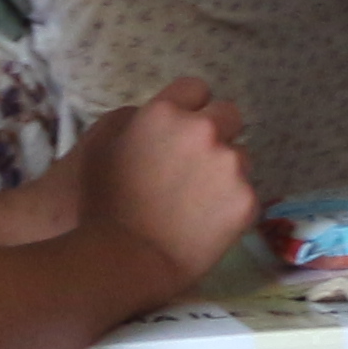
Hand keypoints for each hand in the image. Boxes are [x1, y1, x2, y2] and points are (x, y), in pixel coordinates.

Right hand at [70, 79, 256, 289]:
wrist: (124, 260)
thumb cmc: (101, 204)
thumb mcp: (104, 145)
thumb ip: (138, 121)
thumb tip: (162, 120)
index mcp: (166, 112)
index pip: (195, 88)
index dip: (189, 108)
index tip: (182, 129)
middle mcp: (204, 130)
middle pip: (228, 114)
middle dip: (217, 132)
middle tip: (197, 163)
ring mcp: (229, 164)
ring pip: (240, 156)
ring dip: (225, 170)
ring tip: (200, 201)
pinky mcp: (246, 199)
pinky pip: (245, 193)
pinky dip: (231, 205)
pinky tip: (208, 223)